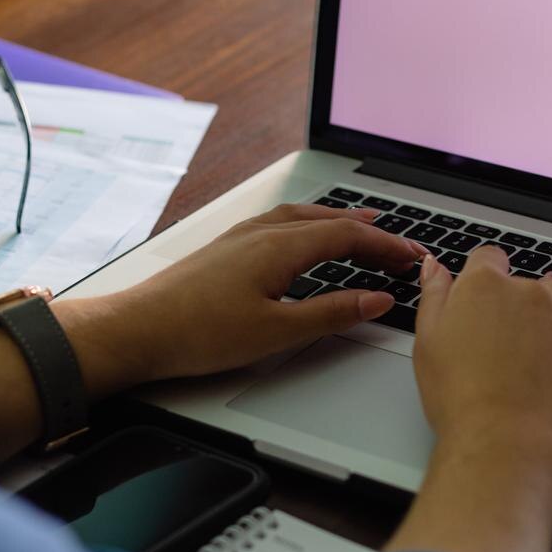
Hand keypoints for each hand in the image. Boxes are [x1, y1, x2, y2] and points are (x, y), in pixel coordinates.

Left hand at [60, 202, 427, 393]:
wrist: (137, 330)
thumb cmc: (198, 333)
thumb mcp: (277, 332)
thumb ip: (332, 313)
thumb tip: (376, 300)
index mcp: (280, 246)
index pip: (349, 235)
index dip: (388, 244)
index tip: (414, 256)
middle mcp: (262, 232)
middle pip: (330, 221)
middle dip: (371, 232)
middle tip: (401, 247)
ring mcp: (242, 236)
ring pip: (304, 218)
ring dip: (340, 222)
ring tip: (364, 227)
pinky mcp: (227, 247)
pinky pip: (282, 223)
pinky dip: (310, 225)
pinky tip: (306, 237)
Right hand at [412, 245, 551, 462]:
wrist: (500, 440)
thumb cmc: (459, 397)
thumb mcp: (427, 341)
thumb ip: (434, 296)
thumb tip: (435, 266)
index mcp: (484, 286)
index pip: (487, 259)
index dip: (481, 278)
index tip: (477, 298)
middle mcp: (528, 292)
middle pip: (525, 282)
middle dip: (513, 304)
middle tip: (499, 345)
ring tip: (540, 338)